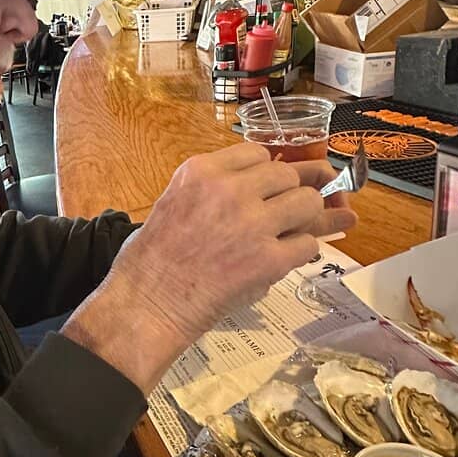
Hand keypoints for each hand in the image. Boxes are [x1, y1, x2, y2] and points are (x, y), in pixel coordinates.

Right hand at [63, 144, 353, 396]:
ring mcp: (252, 224)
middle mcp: (229, 190)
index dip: (268, 170)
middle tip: (288, 210)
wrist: (148, 303)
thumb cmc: (153, 257)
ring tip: (289, 233)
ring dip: (305, 217)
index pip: (257, 153)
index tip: (270, 185)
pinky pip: (308, 244)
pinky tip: (285, 259)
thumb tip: (268, 187)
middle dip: (290, 192)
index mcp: (201, 171)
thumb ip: (216, 189)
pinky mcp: (269, 260)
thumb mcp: (176, 201)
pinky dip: (301, 252)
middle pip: (287, 174)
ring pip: (308, 202)